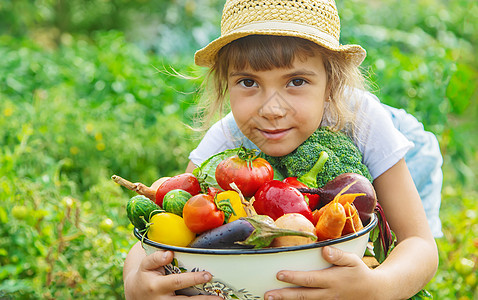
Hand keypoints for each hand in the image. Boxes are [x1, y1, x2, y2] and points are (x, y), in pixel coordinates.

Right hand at [124, 249, 220, 298]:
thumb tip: (169, 253)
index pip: (177, 282)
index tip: (208, 275)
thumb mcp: (145, 265)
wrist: (136, 293)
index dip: (193, 279)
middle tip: (219, 296)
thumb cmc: (145, 275)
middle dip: (203, 299)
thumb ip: (155, 258)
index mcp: (157, 286)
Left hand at [264, 246, 378, 299]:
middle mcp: (328, 294)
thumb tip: (324, 250)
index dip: (293, 277)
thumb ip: (338, 255)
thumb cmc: (360, 273)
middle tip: (268, 295)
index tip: (279, 274)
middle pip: (303, 296)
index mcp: (332, 280)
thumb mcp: (353, 260)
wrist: (374, 292)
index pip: (309, 280)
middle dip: (284, 296)